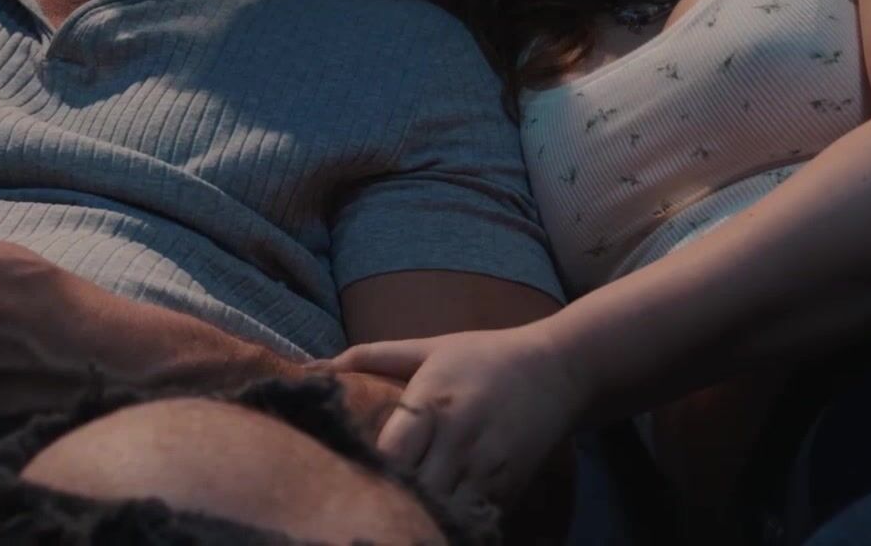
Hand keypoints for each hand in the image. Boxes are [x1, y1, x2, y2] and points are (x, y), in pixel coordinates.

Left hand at [329, 323, 590, 507]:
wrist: (559, 369)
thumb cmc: (485, 355)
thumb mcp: (430, 347)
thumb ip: (371, 356)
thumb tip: (311, 366)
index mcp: (432, 402)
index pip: (391, 451)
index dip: (365, 470)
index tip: (340, 476)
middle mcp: (458, 438)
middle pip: (413, 489)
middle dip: (386, 500)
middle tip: (357, 506)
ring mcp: (485, 467)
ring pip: (442, 510)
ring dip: (416, 516)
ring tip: (390, 517)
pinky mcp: (507, 487)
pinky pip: (472, 518)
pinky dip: (449, 523)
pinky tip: (428, 522)